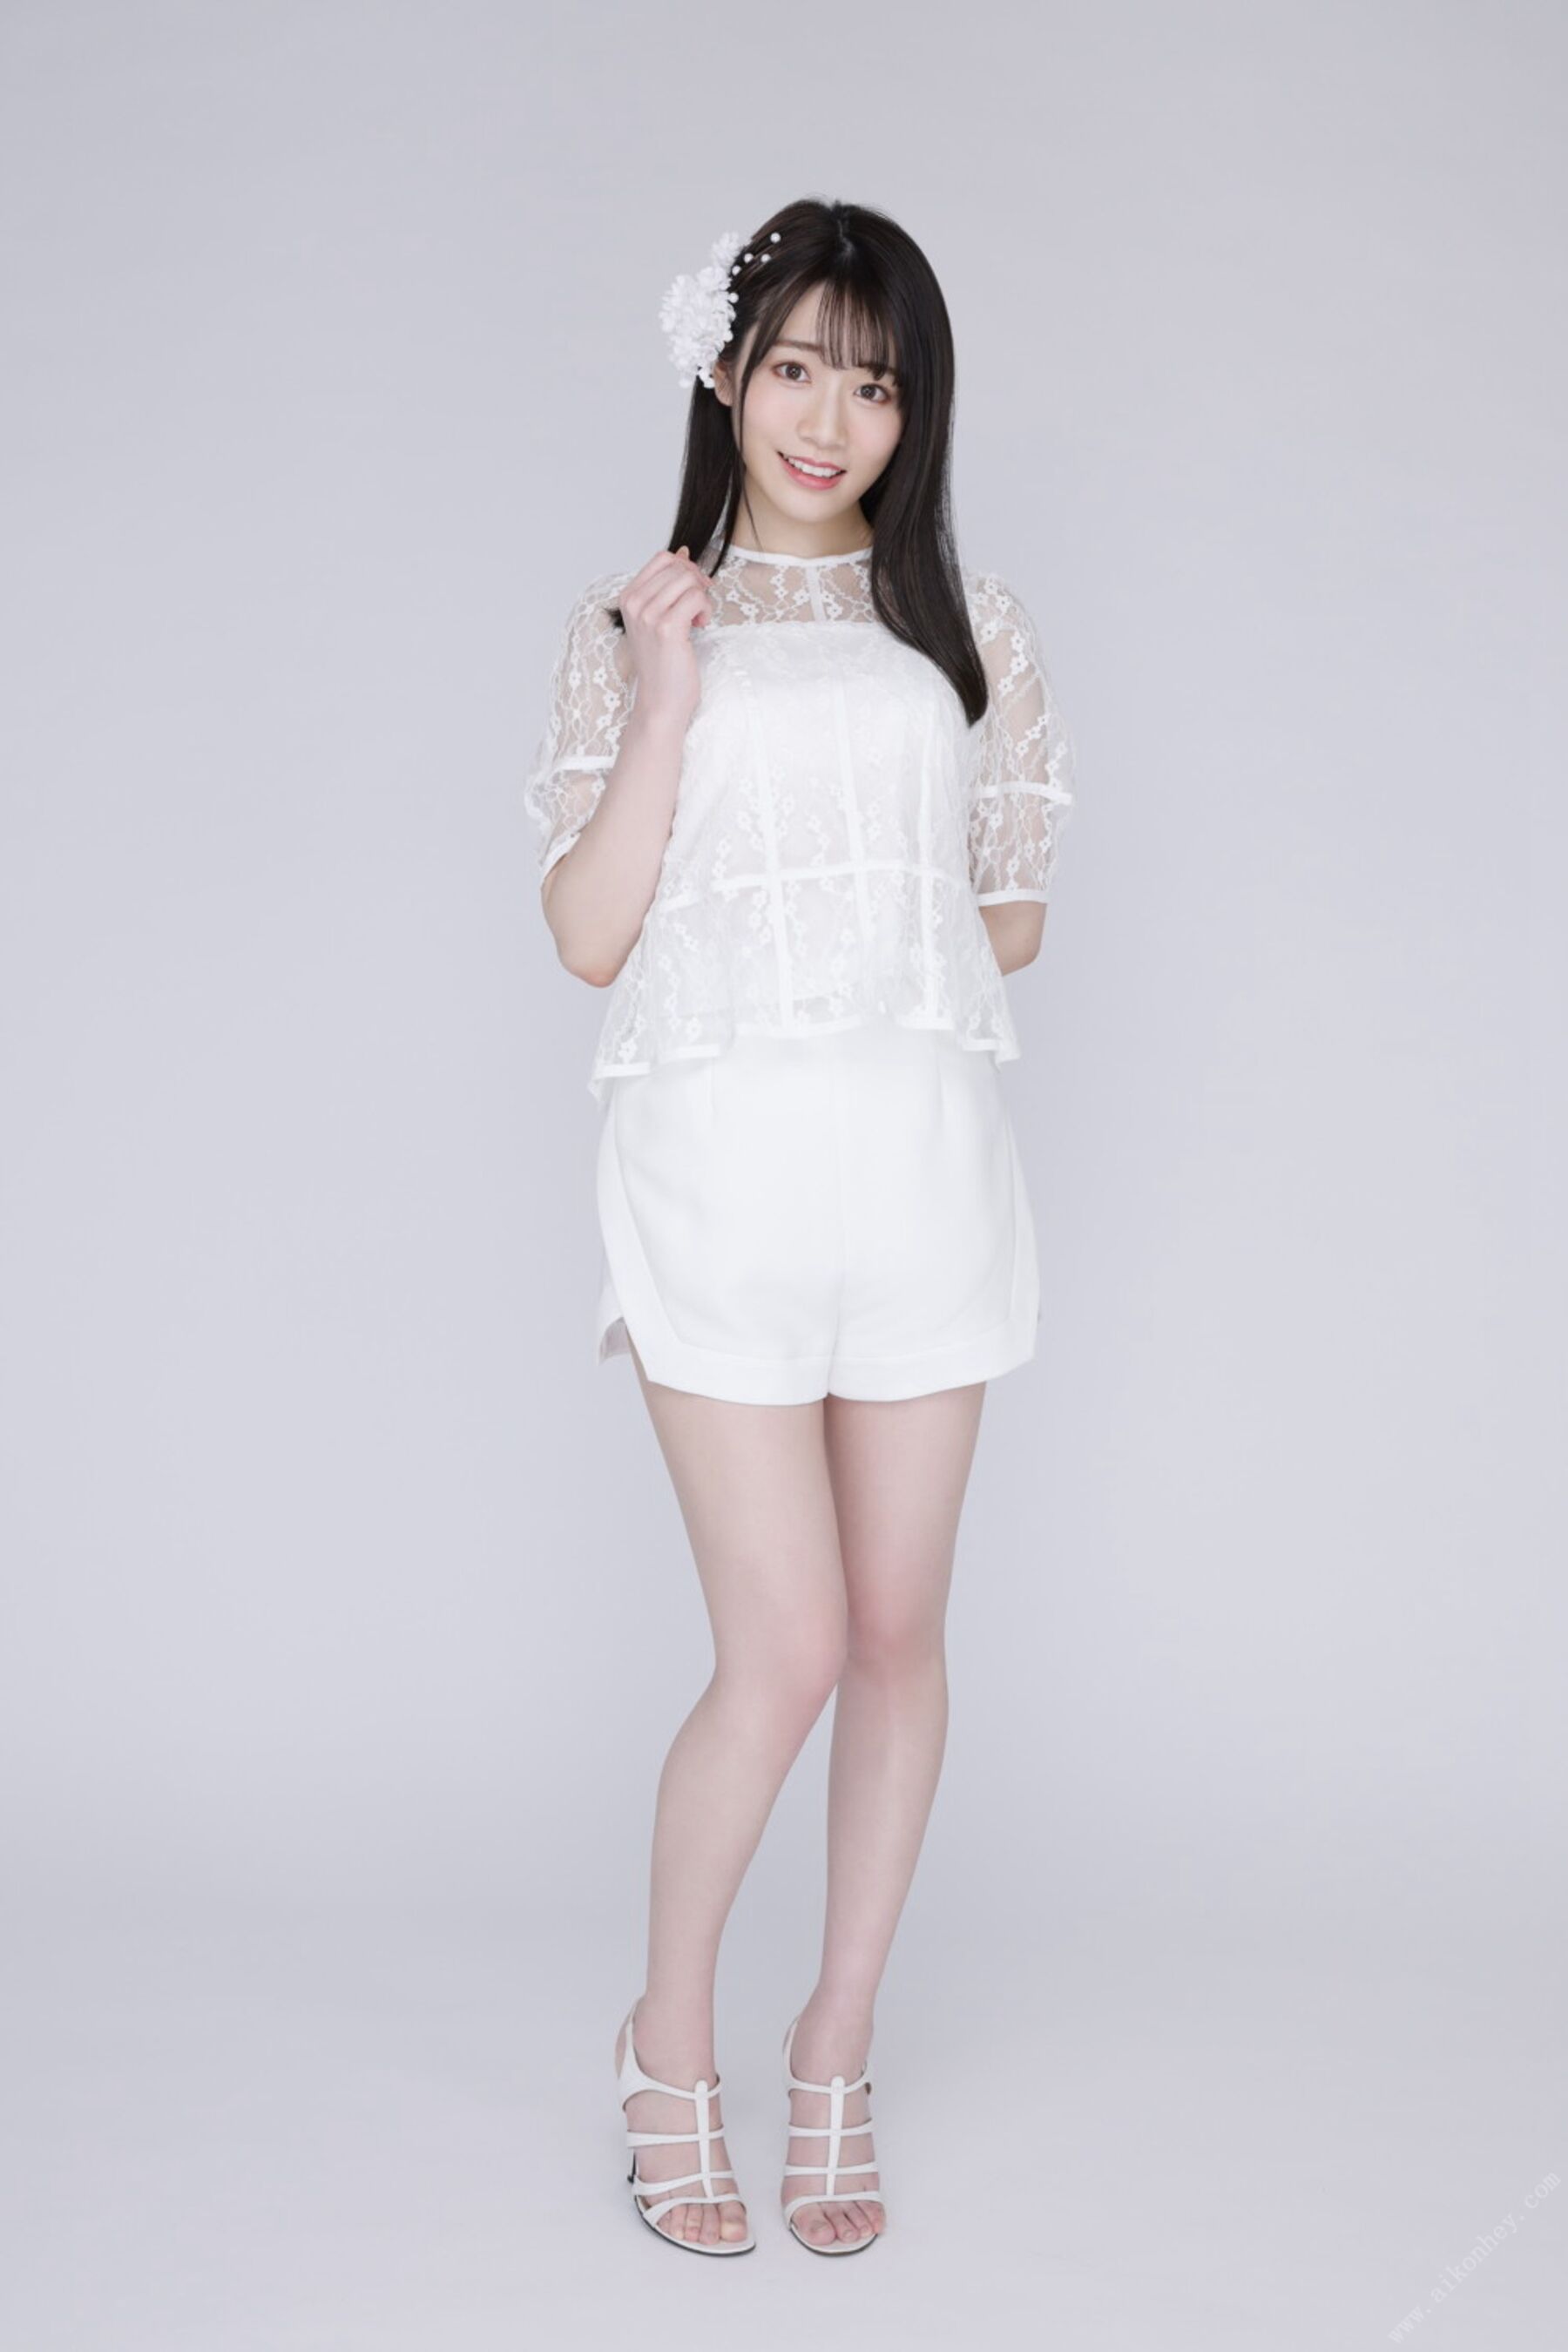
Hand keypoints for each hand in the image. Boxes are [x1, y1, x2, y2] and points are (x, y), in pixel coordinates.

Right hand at [619, 545, 717, 731]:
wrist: (661, 700)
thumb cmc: (663, 662)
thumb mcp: (658, 618)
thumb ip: (667, 586)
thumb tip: (684, 551)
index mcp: (628, 597)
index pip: (663, 558)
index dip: (686, 568)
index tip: (694, 589)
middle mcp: (634, 603)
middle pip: (678, 567)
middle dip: (697, 583)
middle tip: (700, 607)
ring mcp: (648, 615)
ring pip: (689, 580)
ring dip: (702, 597)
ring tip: (698, 619)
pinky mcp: (667, 628)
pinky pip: (696, 598)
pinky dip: (705, 609)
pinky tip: (701, 626)